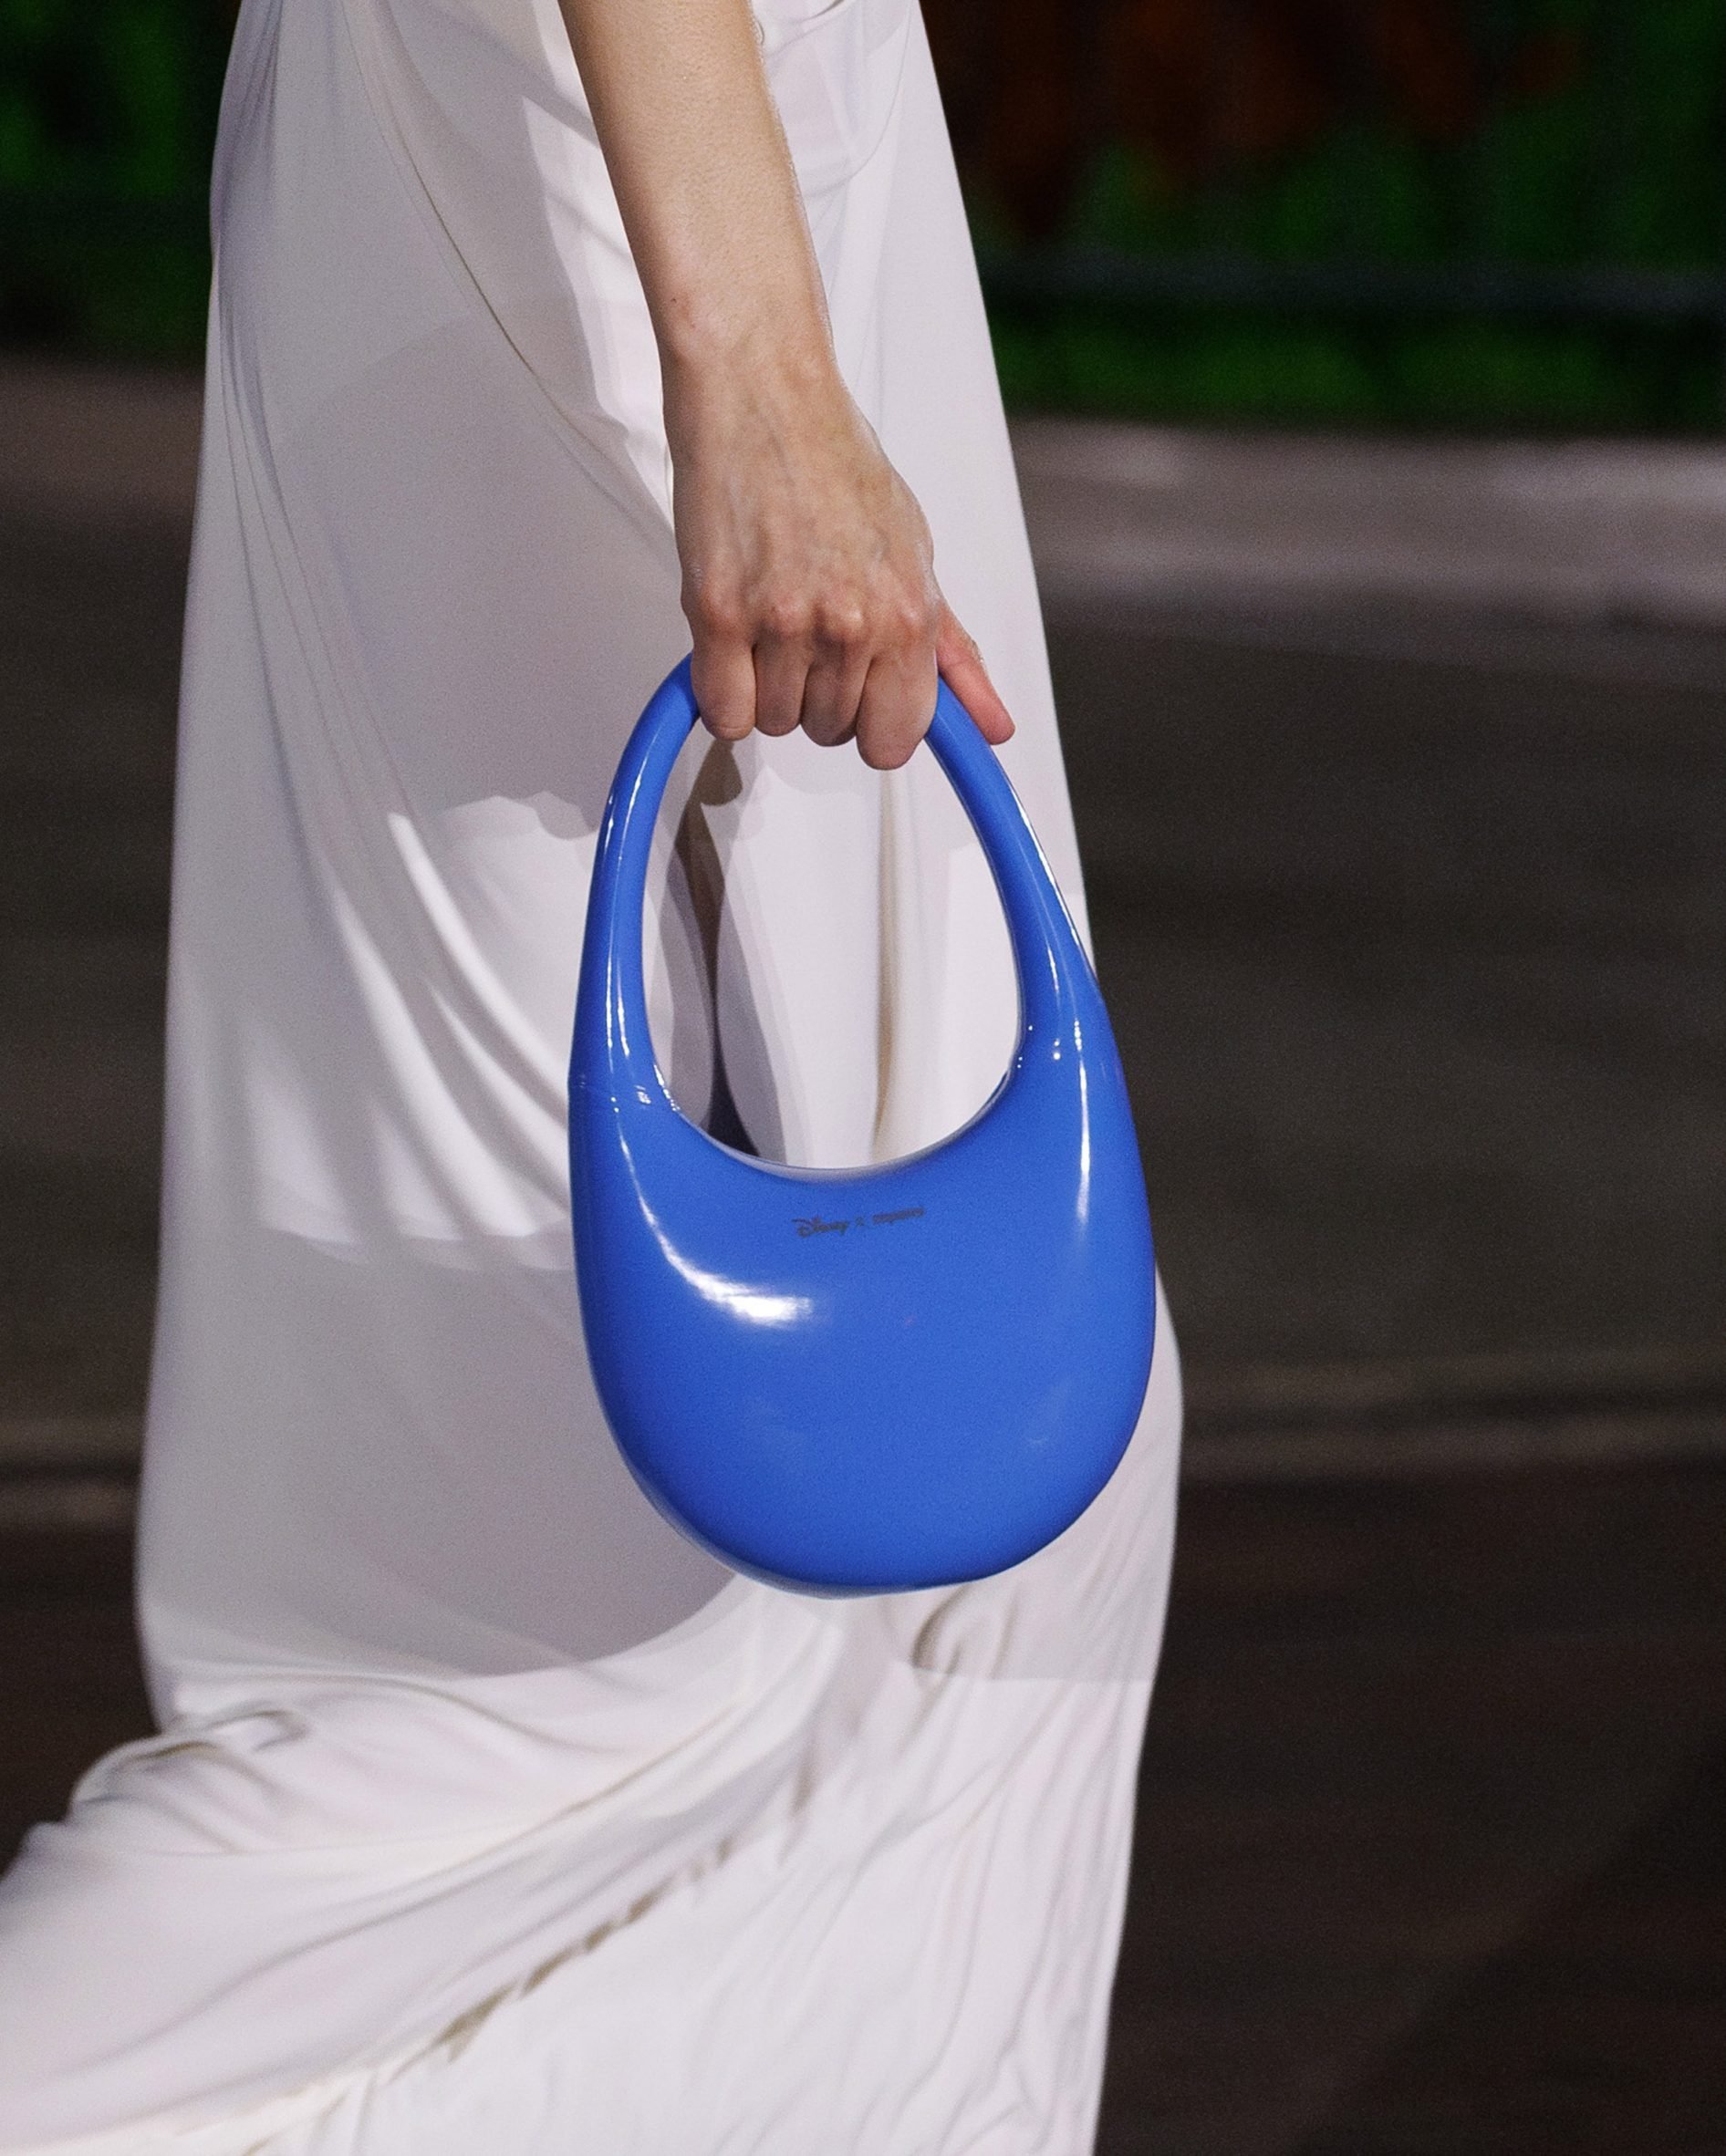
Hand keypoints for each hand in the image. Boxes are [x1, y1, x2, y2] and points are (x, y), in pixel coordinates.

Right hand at [666, 341, 1013, 769]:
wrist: (763, 392)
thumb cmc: (835, 463)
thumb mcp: (916, 555)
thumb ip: (952, 653)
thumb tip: (992, 728)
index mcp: (906, 613)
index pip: (895, 738)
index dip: (872, 727)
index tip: (858, 700)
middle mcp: (851, 625)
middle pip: (830, 732)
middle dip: (815, 696)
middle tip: (804, 629)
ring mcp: (782, 622)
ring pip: (775, 723)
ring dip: (766, 687)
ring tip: (767, 616)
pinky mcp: (718, 613)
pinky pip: (724, 710)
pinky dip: (722, 690)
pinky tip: (732, 640)